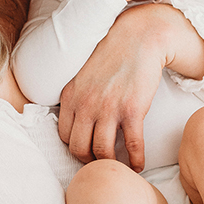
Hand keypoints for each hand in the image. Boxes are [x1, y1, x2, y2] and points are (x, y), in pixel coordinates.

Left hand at [58, 4, 203, 170]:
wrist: (139, 37)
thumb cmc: (113, 55)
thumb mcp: (83, 75)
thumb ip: (78, 97)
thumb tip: (78, 121)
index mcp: (71, 96)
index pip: (64, 136)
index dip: (76, 148)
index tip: (88, 151)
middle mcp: (85, 104)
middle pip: (79, 149)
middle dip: (90, 161)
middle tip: (102, 162)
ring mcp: (108, 108)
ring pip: (103, 152)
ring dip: (111, 164)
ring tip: (120, 166)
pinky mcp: (132, 110)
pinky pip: (132, 146)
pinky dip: (136, 161)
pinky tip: (139, 166)